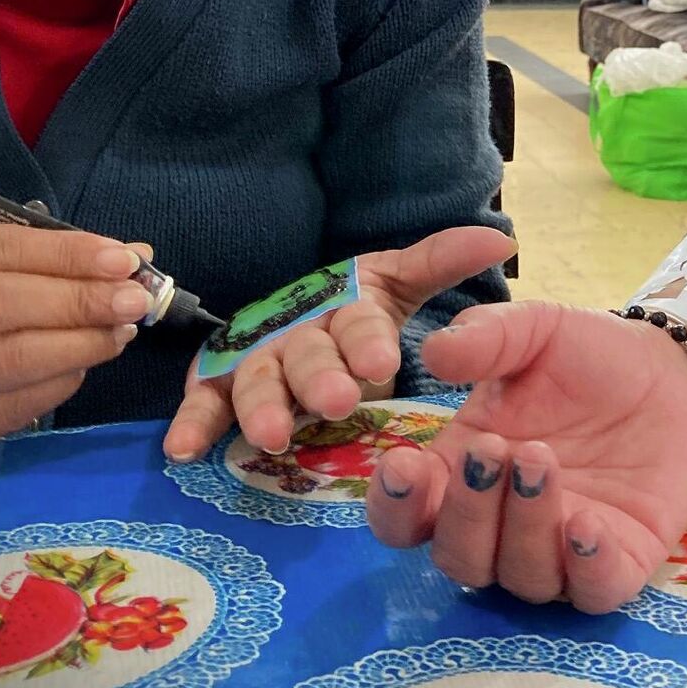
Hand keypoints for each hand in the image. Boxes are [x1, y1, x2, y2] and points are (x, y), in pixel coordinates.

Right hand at [0, 224, 153, 464]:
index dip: (68, 254)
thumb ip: (42, 259)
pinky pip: (7, 410)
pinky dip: (56, 387)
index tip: (125, 260)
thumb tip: (134, 258)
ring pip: (10, 362)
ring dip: (79, 347)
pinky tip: (80, 370)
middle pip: (4, 305)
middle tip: (135, 302)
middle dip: (81, 302)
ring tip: (119, 335)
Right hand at [162, 225, 514, 461]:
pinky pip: (204, 404)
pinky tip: (182, 450)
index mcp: (343, 309)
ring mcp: (256, 362)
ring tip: (272, 435)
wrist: (295, 316)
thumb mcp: (398, 284)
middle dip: (319, 377)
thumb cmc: (353, 311)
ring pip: (257, 382)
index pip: (357, 323)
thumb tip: (504, 237)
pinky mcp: (220, 388)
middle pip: (305, 355)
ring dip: (261, 407)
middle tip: (337, 401)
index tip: (385, 362)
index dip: (367, 342)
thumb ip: (442, 262)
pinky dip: (191, 424)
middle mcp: (297, 333)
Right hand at [365, 302, 686, 612]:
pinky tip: (586, 523)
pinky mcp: (620, 565)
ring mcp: (559, 553)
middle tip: (492, 451)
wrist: (674, 372)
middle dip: (467, 511)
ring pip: (520, 576)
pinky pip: (592, 593)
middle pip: (458, 557)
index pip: (406, 518)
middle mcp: (501, 527)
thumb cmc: (589, 358)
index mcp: (461, 476)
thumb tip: (435, 351)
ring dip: (524, 525)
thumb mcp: (535, 332)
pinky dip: (585, 567)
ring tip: (542, 459)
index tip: (404, 467)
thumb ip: (486, 337)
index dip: (395, 506)